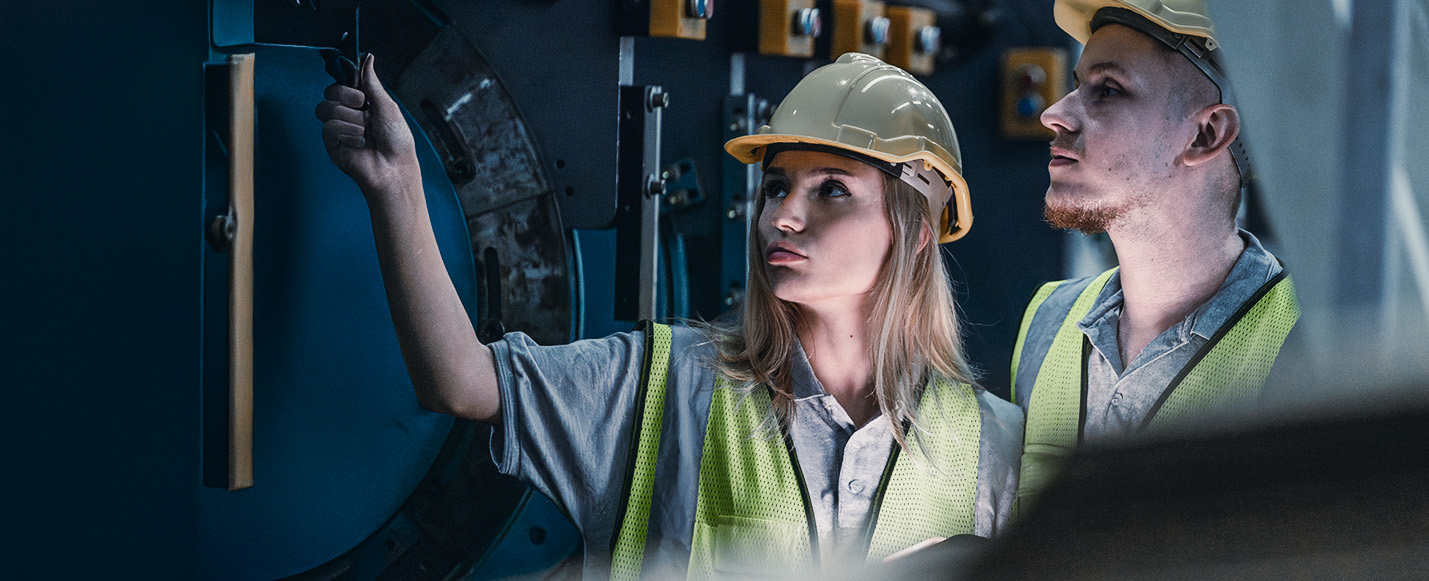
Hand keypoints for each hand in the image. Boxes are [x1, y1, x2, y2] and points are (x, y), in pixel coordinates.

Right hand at [315, 54, 420, 203]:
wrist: (394, 168)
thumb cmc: (396, 141)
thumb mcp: (387, 106)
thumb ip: (372, 82)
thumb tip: (367, 57)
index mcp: (362, 102)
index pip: (344, 81)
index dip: (346, 77)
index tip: (354, 77)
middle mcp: (348, 112)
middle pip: (331, 90)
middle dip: (348, 96)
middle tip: (363, 106)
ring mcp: (338, 127)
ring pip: (327, 108)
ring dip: (350, 119)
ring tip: (365, 132)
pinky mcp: (331, 142)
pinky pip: (329, 127)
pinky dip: (348, 133)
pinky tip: (360, 143)